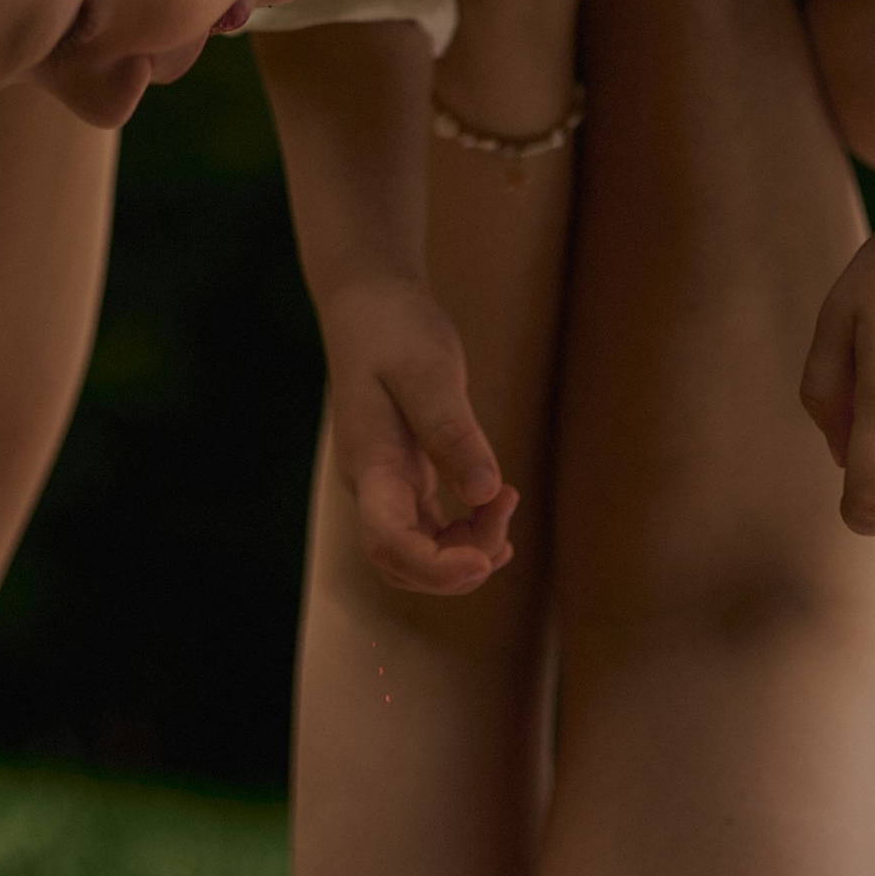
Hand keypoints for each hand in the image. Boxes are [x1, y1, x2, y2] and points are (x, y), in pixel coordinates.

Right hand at [318, 268, 517, 597]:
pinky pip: (428, 530)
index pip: (388, 542)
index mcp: (370, 462)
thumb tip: (485, 493)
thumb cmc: (395, 331)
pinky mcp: (402, 477)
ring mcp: (385, 485)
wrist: (368, 306)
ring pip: (419, 553)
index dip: (435, 569)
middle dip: (461, 561)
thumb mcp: (429, 371)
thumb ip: (452, 432)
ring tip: (506, 502)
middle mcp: (373, 485)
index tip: (483, 562)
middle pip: (405, 563)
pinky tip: (495, 522)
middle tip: (507, 503)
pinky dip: (463, 537)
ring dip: (467, 548)